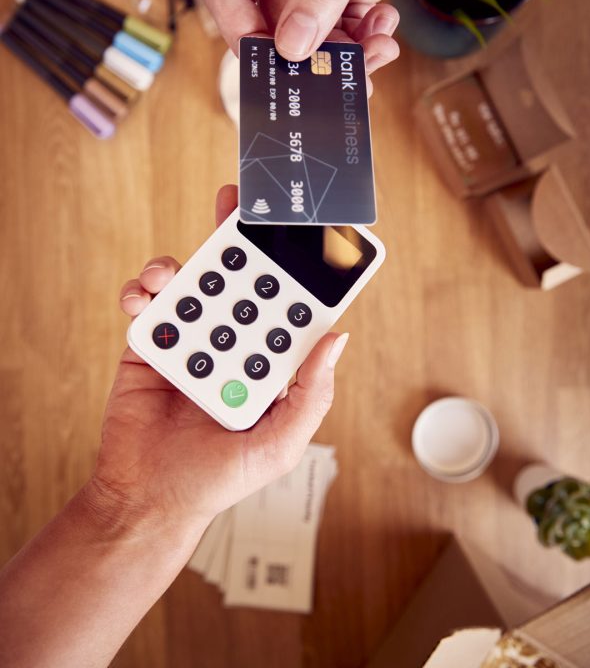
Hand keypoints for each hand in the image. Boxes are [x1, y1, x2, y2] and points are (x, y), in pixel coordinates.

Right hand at [91, 185, 347, 531]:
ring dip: (183, 265)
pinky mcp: (153, 342)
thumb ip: (310, 395)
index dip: (297, 272)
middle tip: (238, 201)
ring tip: (172, 270)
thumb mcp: (279, 445)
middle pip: (240, 282)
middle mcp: (233, 342)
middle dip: (239, 241)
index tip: (304, 234)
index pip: (287, 307)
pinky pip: (149, 305)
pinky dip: (143, 290)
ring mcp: (192, 339)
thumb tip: (337, 338)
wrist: (148, 498)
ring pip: (192, 284)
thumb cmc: (218, 478)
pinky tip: (145, 295)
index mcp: (269, 361)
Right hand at [205, 0, 468, 72]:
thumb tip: (295, 46)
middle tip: (333, 79)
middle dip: (303, 54)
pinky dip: (368, 35)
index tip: (277, 67)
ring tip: (375, 55)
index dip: (247, 34)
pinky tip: (386, 30)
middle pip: (275, 20)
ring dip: (343, 52)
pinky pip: (354, 19)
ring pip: (317, 28)